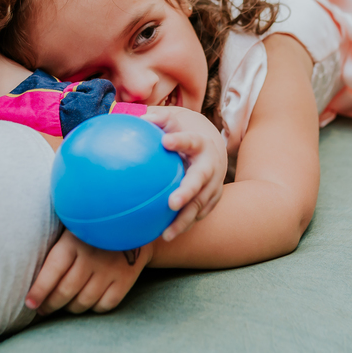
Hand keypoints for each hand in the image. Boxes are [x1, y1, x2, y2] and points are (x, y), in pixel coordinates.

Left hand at [26, 230, 152, 314]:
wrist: (131, 223)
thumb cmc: (90, 230)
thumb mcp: (71, 230)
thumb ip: (55, 250)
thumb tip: (32, 281)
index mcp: (74, 241)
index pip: (52, 271)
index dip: (39, 291)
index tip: (30, 304)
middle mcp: (92, 256)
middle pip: (66, 291)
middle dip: (50, 304)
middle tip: (43, 309)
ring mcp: (110, 269)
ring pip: (83, 302)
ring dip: (70, 308)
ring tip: (64, 304)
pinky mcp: (125, 279)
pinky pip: (104, 306)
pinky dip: (93, 308)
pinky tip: (87, 301)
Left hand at [143, 107, 226, 241]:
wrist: (213, 145)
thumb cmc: (184, 131)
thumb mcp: (173, 119)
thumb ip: (157, 119)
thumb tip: (136, 118)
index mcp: (200, 143)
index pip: (191, 140)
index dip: (180, 141)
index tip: (165, 142)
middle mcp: (211, 164)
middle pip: (201, 179)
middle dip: (187, 191)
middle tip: (171, 203)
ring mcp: (215, 183)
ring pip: (201, 204)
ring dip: (184, 219)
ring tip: (166, 234)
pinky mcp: (213, 197)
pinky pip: (200, 213)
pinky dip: (186, 223)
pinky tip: (166, 234)